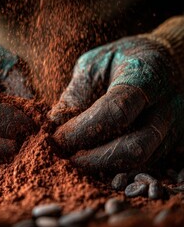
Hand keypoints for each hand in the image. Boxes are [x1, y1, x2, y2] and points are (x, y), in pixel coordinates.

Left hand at [49, 36, 183, 172]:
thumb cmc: (119, 60)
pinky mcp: (171, 140)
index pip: (116, 111)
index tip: (57, 138)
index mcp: (144, 76)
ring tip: (77, 160)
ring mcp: (173, 125)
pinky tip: (95, 158)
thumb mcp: (92, 64)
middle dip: (96, 159)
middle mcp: (167, 104)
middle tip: (68, 159)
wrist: (157, 60)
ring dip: (105, 166)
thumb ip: (76, 92)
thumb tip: (55, 124)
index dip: (83, 130)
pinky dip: (117, 165)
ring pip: (142, 160)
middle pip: (136, 145)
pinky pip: (144, 162)